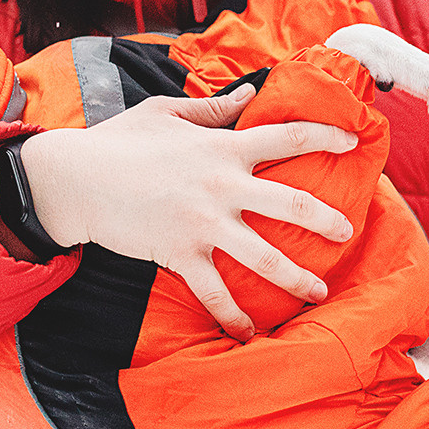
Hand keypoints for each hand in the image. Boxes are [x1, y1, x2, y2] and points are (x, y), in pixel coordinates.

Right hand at [18, 84, 357, 339]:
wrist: (76, 181)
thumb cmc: (118, 141)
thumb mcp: (165, 112)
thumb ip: (212, 108)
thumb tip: (248, 94)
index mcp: (223, 147)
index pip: (287, 138)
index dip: (325, 137)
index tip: (352, 144)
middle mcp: (223, 185)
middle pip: (293, 204)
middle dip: (327, 220)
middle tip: (347, 232)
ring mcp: (204, 223)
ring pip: (266, 256)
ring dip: (297, 278)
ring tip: (319, 292)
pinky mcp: (182, 254)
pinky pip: (215, 292)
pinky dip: (234, 317)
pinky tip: (248, 333)